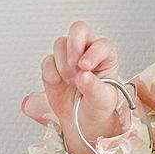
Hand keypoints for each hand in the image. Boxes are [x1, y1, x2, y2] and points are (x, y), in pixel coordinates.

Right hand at [20, 21, 134, 153]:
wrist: (83, 124)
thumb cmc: (99, 110)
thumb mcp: (103, 102)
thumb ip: (95, 88)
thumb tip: (83, 76)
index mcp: (106, 57)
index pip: (101, 44)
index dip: (93, 52)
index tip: (85, 67)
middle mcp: (87, 52)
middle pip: (79, 29)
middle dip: (74, 45)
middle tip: (74, 66)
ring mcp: (69, 57)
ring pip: (60, 44)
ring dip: (63, 65)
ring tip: (71, 83)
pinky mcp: (53, 66)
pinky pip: (47, 61)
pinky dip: (51, 74)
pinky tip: (60, 85)